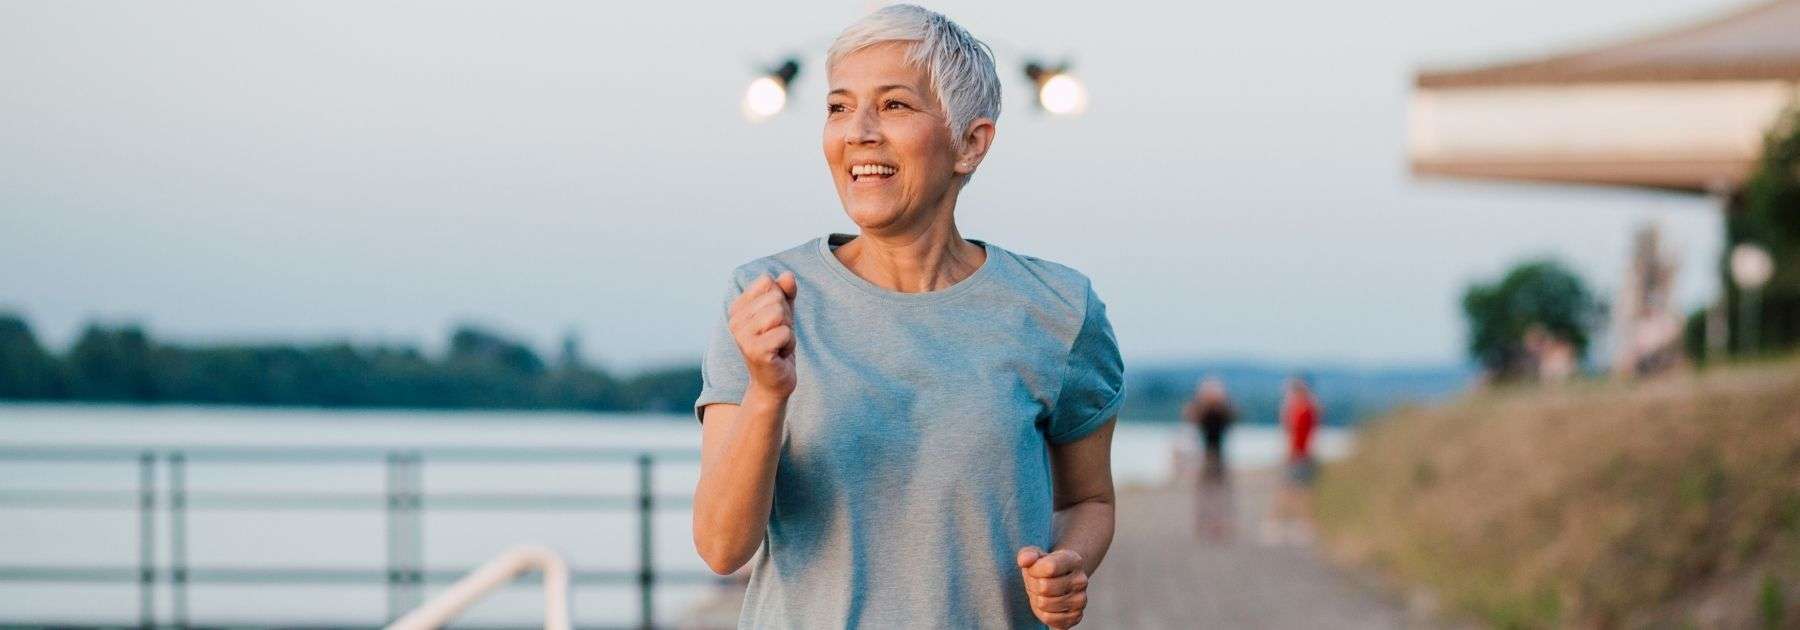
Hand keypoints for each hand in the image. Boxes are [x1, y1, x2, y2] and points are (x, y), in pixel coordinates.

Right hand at [728, 271, 797, 397]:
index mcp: (737, 308)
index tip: (774, 321)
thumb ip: (786, 292)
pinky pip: (785, 333)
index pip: (767, 282)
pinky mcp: (754, 351)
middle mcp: (734, 320)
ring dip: (788, 331)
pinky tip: (779, 355)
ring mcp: (742, 336)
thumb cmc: (778, 345)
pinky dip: (789, 344)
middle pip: (776, 298)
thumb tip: (788, 275)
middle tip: (777, 336)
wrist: (773, 382)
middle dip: (786, 318)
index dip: (780, 299)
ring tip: (778, 344)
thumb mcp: (784, 314)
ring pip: (780, 313)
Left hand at [1017, 547, 1088, 627]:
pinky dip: (1042, 613)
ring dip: (1037, 599)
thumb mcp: (1034, 555)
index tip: (1033, 569)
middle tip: (1037, 582)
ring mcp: (1080, 600)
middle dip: (1034, 585)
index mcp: (1073, 560)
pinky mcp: (1076, 616)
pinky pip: (1049, 618)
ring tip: (1042, 593)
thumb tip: (1024, 560)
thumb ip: (1027, 554)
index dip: (1034, 570)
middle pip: (1045, 587)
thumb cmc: (1043, 567)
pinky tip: (1047, 605)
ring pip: (1044, 604)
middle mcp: (1080, 580)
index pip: (1050, 567)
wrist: (1057, 581)